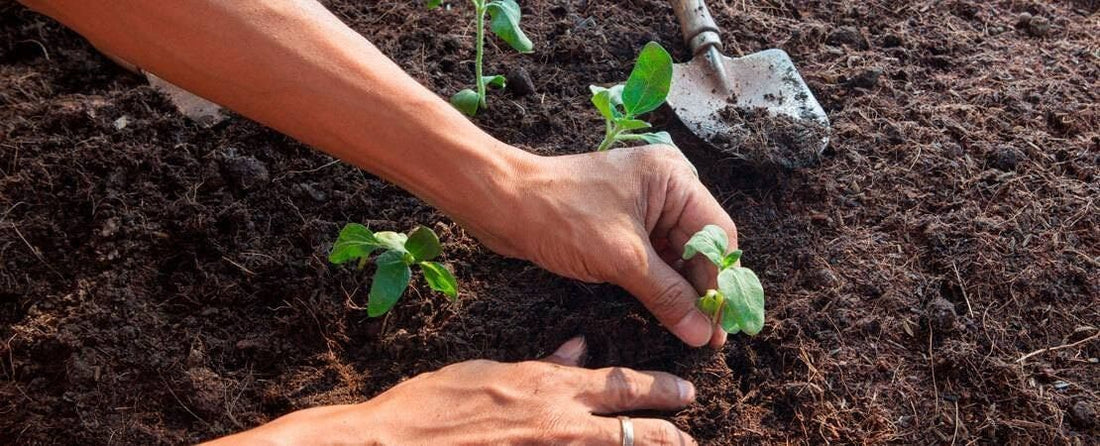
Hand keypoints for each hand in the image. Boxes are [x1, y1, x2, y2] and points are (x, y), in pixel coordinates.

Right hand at [204, 338, 696, 444]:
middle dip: (670, 433)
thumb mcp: (491, 370)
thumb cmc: (437, 403)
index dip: (658, 392)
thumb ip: (543, 364)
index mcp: (548, 386)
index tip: (685, 395)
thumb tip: (578, 348)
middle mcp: (559, 423)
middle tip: (693, 436)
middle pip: (633, 429)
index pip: (619, 386)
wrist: (398, 443)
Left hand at [481, 145, 737, 347]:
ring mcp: (642, 206)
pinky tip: (669, 313)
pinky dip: (660, 284)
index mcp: (673, 180)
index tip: (723, 323)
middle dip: (703, 290)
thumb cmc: (561, 217)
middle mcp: (664, 187)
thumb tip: (703, 332)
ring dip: (682, 291)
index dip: (721, 282)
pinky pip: (653, 257)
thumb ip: (668, 296)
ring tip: (695, 333)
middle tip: (711, 337)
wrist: (502, 204)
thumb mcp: (622, 260)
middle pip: (700, 246)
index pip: (716, 235)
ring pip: (676, 255)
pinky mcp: (622, 224)